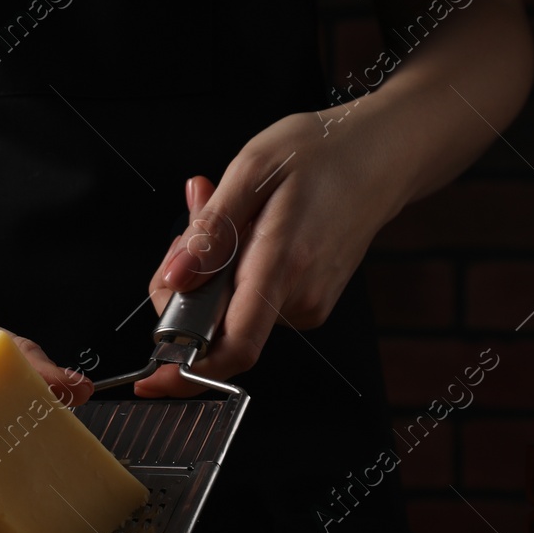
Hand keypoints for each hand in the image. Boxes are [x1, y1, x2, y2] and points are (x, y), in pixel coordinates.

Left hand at [135, 110, 403, 397]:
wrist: (382, 155)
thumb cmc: (321, 153)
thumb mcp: (252, 169)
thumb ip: (211, 230)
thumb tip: (173, 280)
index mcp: (282, 265)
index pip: (233, 349)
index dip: (186, 372)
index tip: (151, 379)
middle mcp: (299, 298)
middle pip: (216, 329)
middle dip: (185, 292)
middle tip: (188, 231)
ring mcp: (308, 305)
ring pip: (231, 313)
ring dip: (210, 277)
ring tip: (229, 220)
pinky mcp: (308, 303)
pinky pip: (252, 302)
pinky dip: (234, 276)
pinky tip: (247, 234)